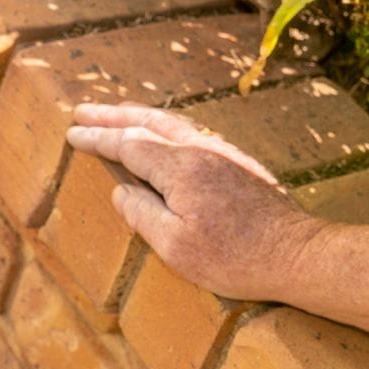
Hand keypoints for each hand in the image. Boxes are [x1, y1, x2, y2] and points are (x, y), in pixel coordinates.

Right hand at [64, 103, 325, 302]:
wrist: (295, 254)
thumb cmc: (235, 258)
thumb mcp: (176, 247)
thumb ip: (143, 214)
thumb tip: (122, 191)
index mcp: (180, 169)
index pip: (128, 144)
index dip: (98, 138)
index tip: (73, 133)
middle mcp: (200, 151)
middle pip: (148, 123)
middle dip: (113, 116)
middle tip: (83, 110)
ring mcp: (222, 154)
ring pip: (172, 124)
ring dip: (140, 117)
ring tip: (117, 115)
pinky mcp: (238, 163)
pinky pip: (191, 134)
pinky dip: (166, 127)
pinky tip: (163, 135)